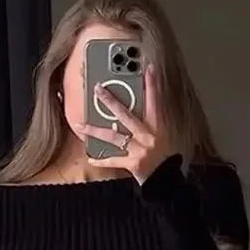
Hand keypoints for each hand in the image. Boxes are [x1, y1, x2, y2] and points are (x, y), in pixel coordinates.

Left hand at [76, 65, 176, 183]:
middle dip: (111, 101)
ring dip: (95, 130)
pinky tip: (90, 158)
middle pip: (127, 115)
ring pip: (114, 136)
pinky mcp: (133, 164)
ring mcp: (139, 150)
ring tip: (81, 126)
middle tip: (98, 89)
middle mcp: (148, 136)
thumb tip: (138, 106)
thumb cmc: (166, 158)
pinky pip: (114, 160)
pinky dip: (102, 160)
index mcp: (158, 126)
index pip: (156, 101)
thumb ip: (153, 121)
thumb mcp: (165, 135)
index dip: (152, 84)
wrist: (168, 181)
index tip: (148, 68)